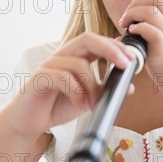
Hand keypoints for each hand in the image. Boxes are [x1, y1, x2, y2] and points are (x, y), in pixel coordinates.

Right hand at [7, 32, 135, 138]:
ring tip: (93, 104)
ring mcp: (49, 65)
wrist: (30, 122)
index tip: (133, 59)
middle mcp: (61, 56)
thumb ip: (104, 89)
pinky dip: (76, 93)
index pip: (95, 41)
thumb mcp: (87, 97)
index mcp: (74, 57)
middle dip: (109, 49)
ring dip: (92, 86)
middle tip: (125, 64)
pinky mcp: (39, 77)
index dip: (115, 46)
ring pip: (78, 64)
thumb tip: (130, 87)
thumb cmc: (56, 105)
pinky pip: (63, 78)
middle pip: (86, 39)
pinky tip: (79, 106)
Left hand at [118, 0, 162, 105]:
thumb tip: (122, 37)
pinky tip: (133, 38)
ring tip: (126, 27)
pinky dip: (140, 31)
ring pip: (152, 13)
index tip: (131, 15)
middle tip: (126, 20)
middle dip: (135, 3)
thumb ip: (146, 42)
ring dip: (133, 15)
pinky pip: (154, 34)